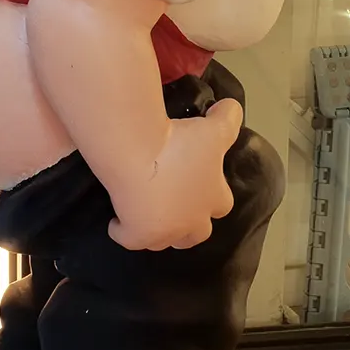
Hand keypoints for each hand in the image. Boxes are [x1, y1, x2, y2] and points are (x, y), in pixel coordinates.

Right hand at [109, 97, 241, 250]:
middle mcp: (193, 223)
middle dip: (189, 224)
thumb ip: (229, 117)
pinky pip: (129, 239)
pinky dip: (123, 231)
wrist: (141, 154)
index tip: (198, 182)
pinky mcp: (136, 236)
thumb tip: (230, 108)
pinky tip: (118, 221)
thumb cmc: (181, 143)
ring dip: (160, 231)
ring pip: (165, 241)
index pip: (221, 205)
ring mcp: (164, 233)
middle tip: (174, 204)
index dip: (211, 195)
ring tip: (149, 213)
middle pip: (196, 234)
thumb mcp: (215, 127)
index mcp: (214, 199)